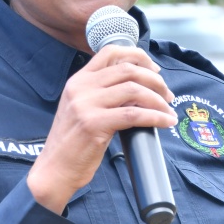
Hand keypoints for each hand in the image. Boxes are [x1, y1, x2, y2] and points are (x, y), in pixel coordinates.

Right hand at [28, 44, 175, 212]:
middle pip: (128, 70)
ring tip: (168, 110)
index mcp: (78, 81)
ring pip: (134, 90)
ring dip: (158, 100)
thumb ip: (103, 95)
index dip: (138, 56)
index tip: (155, 70)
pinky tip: (165, 122)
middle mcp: (81, 88)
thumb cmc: (73, 145)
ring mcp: (86, 105)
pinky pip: (134, 115)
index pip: (111, 52)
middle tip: (167, 95)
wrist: (54, 170)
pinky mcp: (94, 124)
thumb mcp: (82, 110)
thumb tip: (139, 91)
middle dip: (155, 81)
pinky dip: (156, 117)